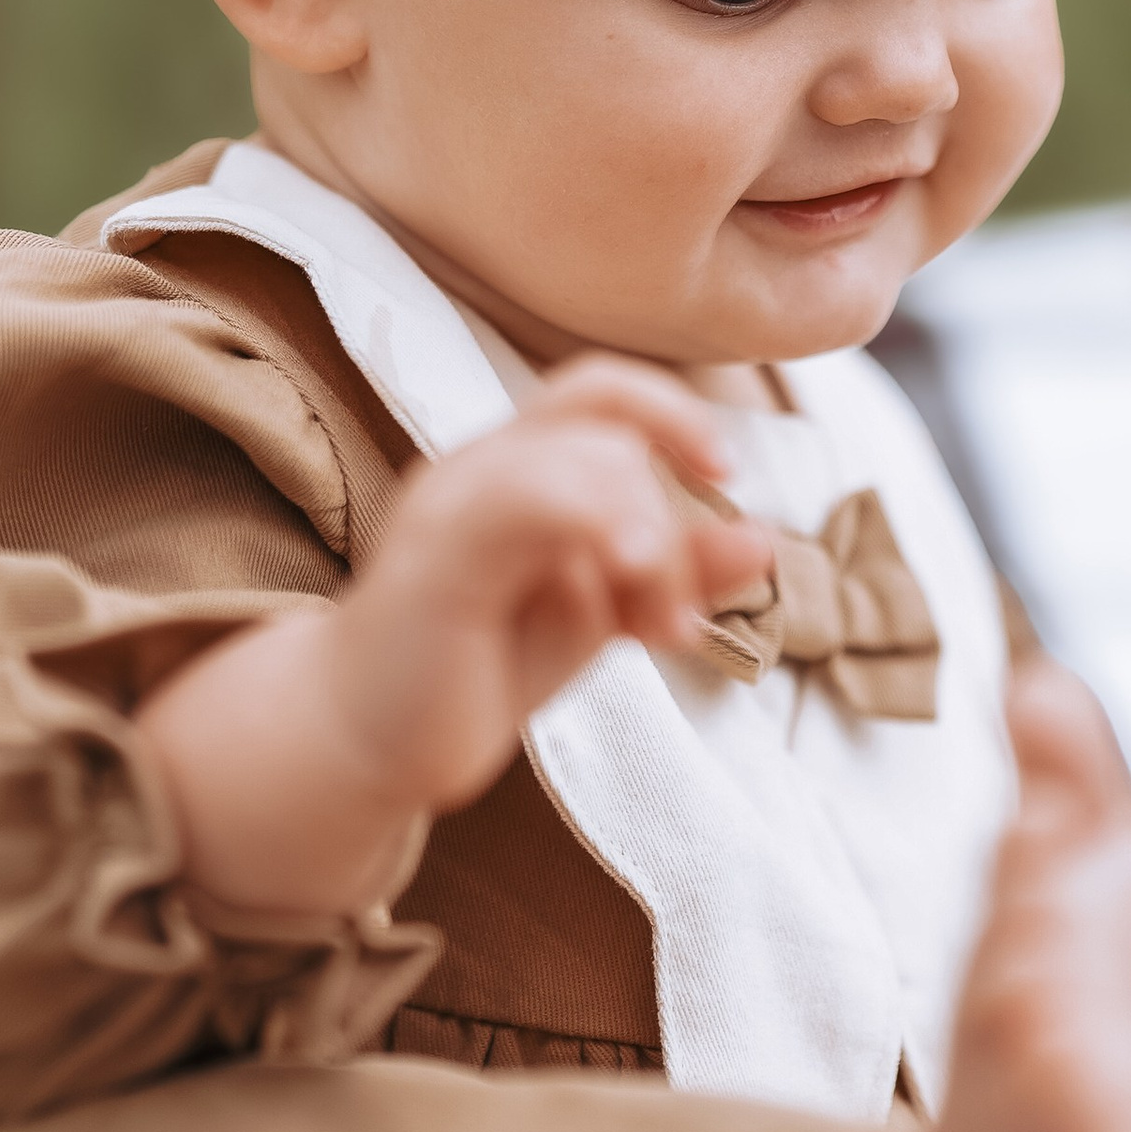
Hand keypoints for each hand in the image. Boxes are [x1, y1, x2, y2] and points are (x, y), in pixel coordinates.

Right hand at [144, 359, 768, 916]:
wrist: (363, 742)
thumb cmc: (475, 666)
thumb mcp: (597, 613)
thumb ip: (673, 571)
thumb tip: (767, 540)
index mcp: (511, 465)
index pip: (599, 389)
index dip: (673, 410)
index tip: (725, 472)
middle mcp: (475, 467)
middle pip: (605, 428)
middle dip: (669, 514)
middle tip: (678, 617)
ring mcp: (449, 507)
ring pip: (580, 460)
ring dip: (648, 537)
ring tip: (663, 626)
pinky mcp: (433, 561)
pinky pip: (527, 502)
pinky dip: (603, 534)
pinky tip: (635, 610)